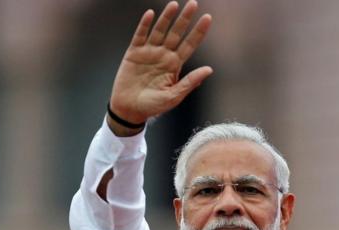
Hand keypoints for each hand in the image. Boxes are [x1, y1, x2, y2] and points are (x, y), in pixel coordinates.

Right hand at [109, 0, 212, 127]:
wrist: (129, 110)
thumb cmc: (153, 106)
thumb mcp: (174, 96)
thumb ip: (190, 82)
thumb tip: (209, 69)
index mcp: (175, 65)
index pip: (190, 44)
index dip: (198, 31)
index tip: (208, 17)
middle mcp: (164, 55)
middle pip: (177, 33)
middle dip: (185, 19)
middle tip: (194, 3)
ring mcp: (149, 52)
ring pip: (159, 31)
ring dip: (166, 18)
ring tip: (174, 4)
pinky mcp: (134, 53)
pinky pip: (140, 36)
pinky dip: (144, 25)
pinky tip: (150, 14)